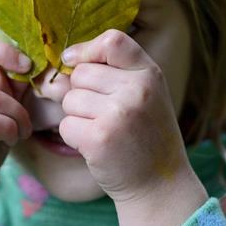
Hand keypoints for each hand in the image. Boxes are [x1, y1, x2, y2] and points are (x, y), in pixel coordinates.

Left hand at [58, 29, 196, 203]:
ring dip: (77, 116)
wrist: (159, 185)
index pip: (113, 40)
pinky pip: (66, 125)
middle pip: (81, 74)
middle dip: (81, 93)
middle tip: (104, 115)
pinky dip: (74, 137)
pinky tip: (96, 147)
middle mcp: (137, 91)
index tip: (75, 61)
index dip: (87, 49)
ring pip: (69, 100)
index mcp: (149, 75)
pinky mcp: (99, 138)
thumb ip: (114, 72)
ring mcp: (118, 114)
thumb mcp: (145, 95)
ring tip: (104, 131)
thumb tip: (66, 58)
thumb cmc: (145, 136)